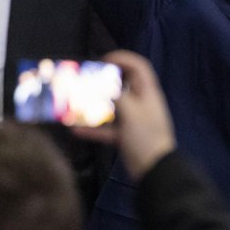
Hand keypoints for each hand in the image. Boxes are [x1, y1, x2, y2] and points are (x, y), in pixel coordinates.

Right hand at [69, 50, 175, 179]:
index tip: (103, 60)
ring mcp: (133, 120)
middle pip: (122, 85)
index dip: (122, 58)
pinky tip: (75, 129)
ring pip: (112, 107)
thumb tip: (100, 83)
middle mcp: (141, 103)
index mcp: (147, 93)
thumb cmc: (145, 137)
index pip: (138, 67)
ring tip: (76, 101)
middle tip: (85, 79)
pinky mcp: (125, 136)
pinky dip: (93, 128)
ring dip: (95, 105)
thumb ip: (116, 95)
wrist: (154, 171)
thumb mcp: (131, 112)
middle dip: (103, 81)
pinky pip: (107, 128)